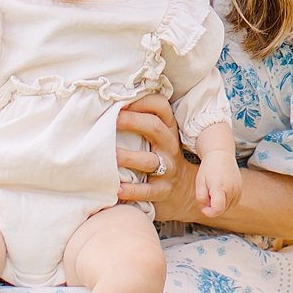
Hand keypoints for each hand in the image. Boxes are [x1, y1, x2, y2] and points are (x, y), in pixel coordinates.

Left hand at [116, 96, 196, 223]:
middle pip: (155, 128)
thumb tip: (110, 105)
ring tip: (109, 156)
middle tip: (111, 121)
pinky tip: (116, 189)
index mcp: (168, 128)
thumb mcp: (159, 137)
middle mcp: (169, 146)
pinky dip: (131, 190)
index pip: (160, 106)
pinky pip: (147, 190)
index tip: (120, 102)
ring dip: (127, 157)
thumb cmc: (161, 156)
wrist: (183, 189)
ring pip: (149, 160)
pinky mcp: (163, 191)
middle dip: (132, 121)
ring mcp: (168, 169)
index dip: (141, 101)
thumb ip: (142, 122)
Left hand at [194, 153, 242, 218]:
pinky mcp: (240, 190)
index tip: (204, 209)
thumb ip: (201, 197)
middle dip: (212, 206)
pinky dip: (226, 201)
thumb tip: (206, 208)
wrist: (222, 155)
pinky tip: (221, 191)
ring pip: (227, 207)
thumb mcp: (199, 181)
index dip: (210, 213)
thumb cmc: (208, 168)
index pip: (218, 208)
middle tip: (207, 194)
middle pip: (222, 209)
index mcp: (219, 186)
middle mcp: (231, 189)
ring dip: (219, 204)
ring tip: (214, 190)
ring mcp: (238, 190)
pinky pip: (232, 203)